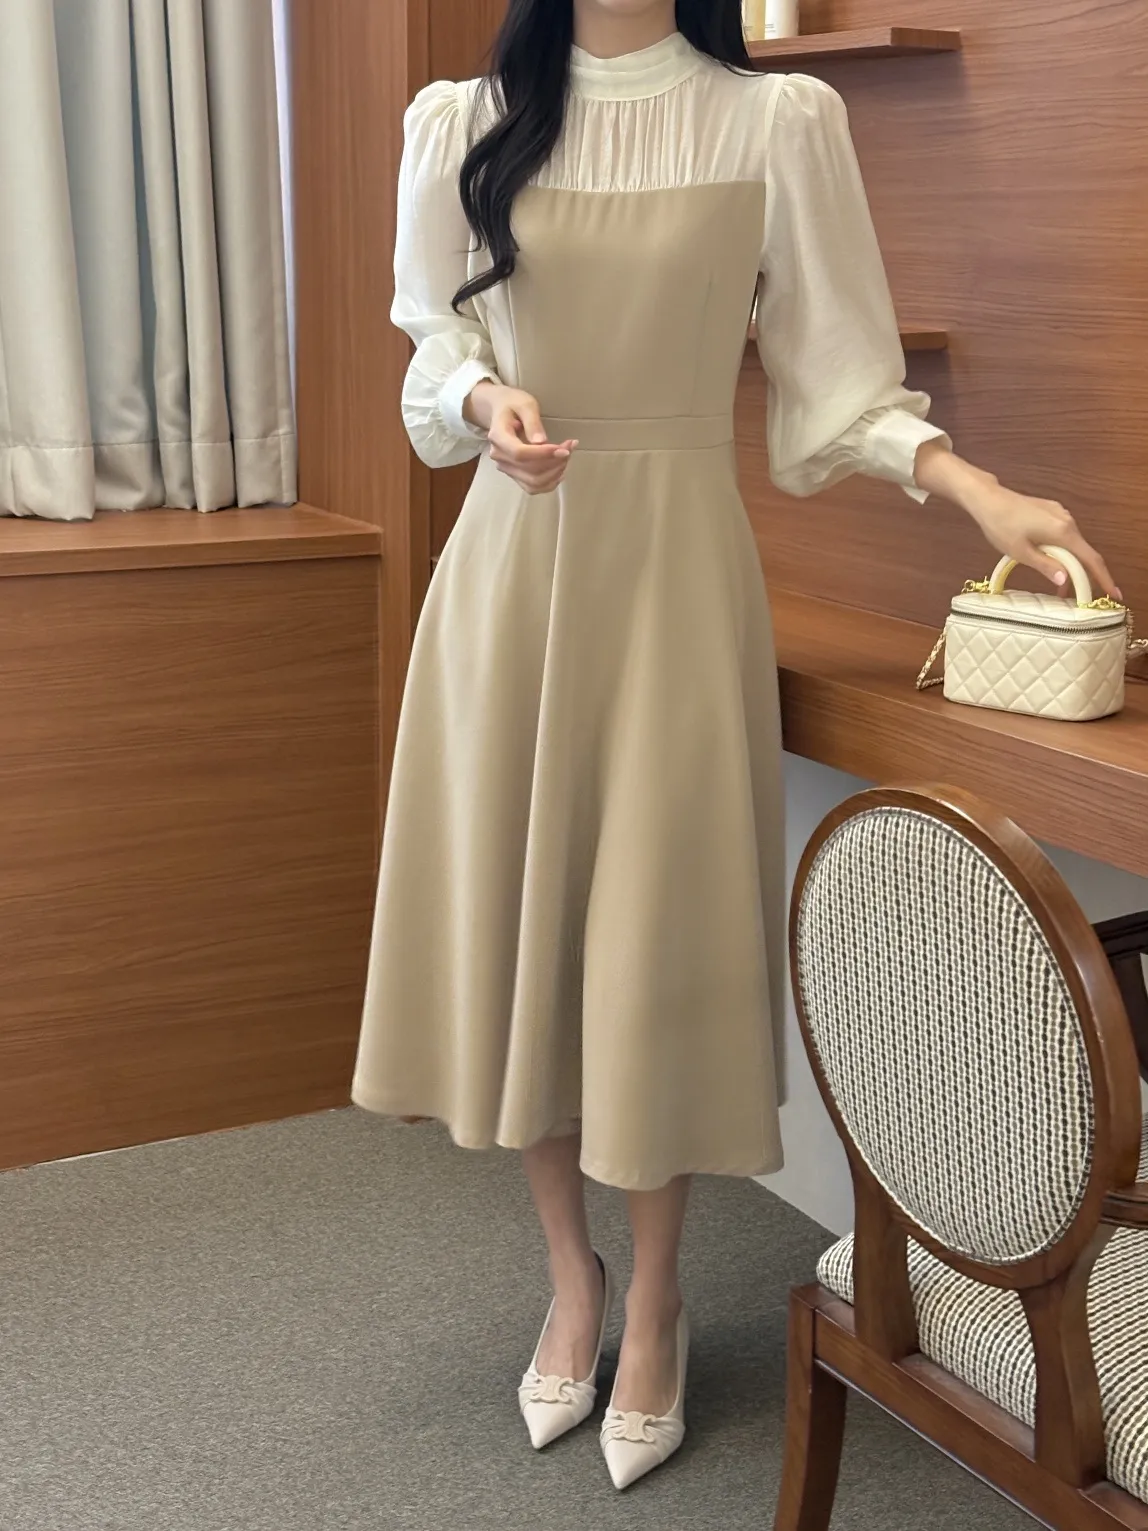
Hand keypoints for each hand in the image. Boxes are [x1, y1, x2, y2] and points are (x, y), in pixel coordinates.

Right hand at [464, 382, 575, 495]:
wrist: (500, 410)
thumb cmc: (513, 404)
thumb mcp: (525, 404)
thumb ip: (533, 422)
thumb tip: (541, 442)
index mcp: (498, 436)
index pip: (520, 453)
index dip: (544, 455)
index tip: (563, 449)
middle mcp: (499, 456)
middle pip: (529, 471)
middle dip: (555, 462)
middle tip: (570, 447)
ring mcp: (506, 467)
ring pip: (533, 482)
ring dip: (555, 473)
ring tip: (567, 455)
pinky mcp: (514, 474)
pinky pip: (532, 487)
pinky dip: (550, 482)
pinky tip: (560, 470)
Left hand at [914, 442, 1119, 598]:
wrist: (988, 499)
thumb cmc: (1000, 525)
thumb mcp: (1020, 552)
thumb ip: (1045, 565)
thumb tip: (1065, 579)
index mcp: (1063, 532)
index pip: (1090, 559)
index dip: (1103, 578)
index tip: (1114, 594)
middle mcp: (1067, 521)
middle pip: (1084, 552)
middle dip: (1084, 574)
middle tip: (1083, 595)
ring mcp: (1061, 514)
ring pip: (1073, 544)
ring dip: (1070, 563)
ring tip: (1062, 584)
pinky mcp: (1052, 512)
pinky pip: (1064, 535)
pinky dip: (1062, 551)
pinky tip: (1051, 562)